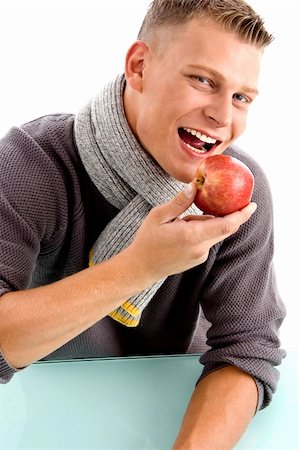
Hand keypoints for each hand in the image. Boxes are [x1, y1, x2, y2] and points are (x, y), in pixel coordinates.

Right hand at [128, 182, 256, 280]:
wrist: (141, 267)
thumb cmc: (147, 240)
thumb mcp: (159, 216)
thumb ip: (180, 202)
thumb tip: (195, 186)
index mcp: (191, 236)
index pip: (225, 225)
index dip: (241, 215)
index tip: (252, 205)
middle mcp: (200, 248)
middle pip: (223, 228)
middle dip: (223, 214)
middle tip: (220, 199)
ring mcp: (200, 256)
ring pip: (213, 234)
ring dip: (205, 223)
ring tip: (180, 223)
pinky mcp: (197, 260)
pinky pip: (206, 241)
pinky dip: (201, 232)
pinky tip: (181, 231)